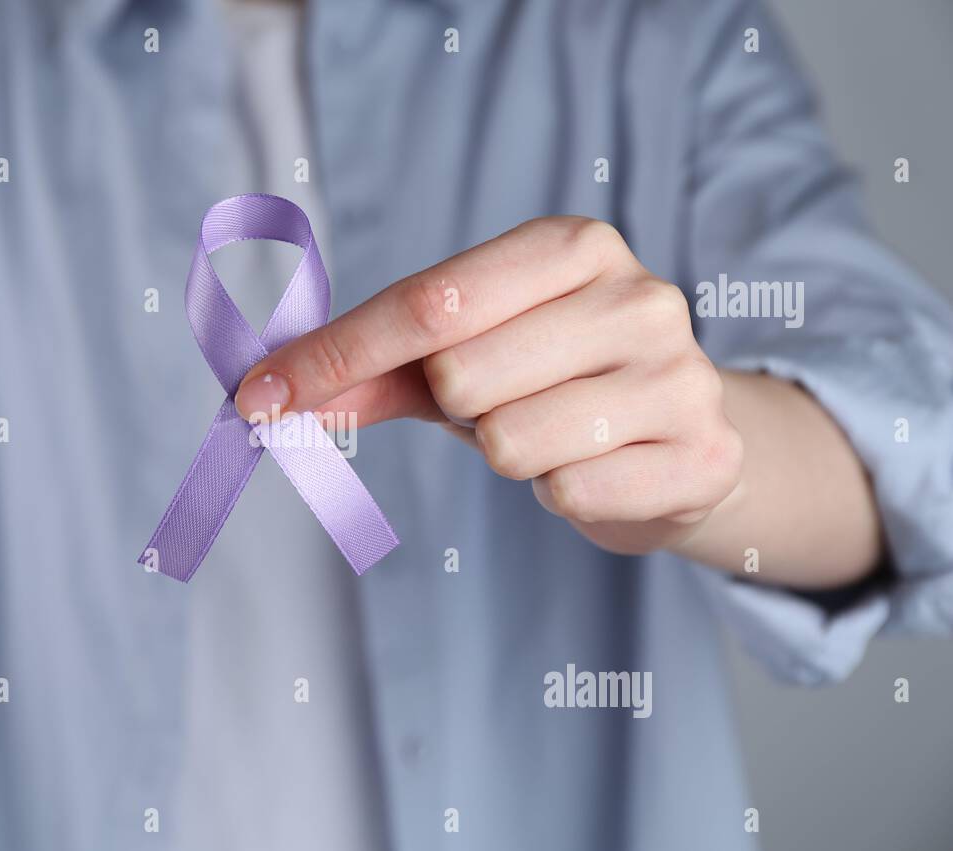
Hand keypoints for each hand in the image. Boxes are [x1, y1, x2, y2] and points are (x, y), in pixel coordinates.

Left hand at [233, 216, 743, 555]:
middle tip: (506, 401)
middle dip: (458, 407)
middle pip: (461, 375)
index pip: (428, 302)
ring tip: (556, 434)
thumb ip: (368, 370)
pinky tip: (599, 469)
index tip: (256, 398)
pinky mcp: (701, 457)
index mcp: (572, 247)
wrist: (682, 440)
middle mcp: (638, 296)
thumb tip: (263, 395)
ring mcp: (680, 376)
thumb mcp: (462, 358)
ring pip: (510, 443)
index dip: (334, 356)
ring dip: (509, 453)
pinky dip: (561, 493)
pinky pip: (568, 494)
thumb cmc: (553, 384)